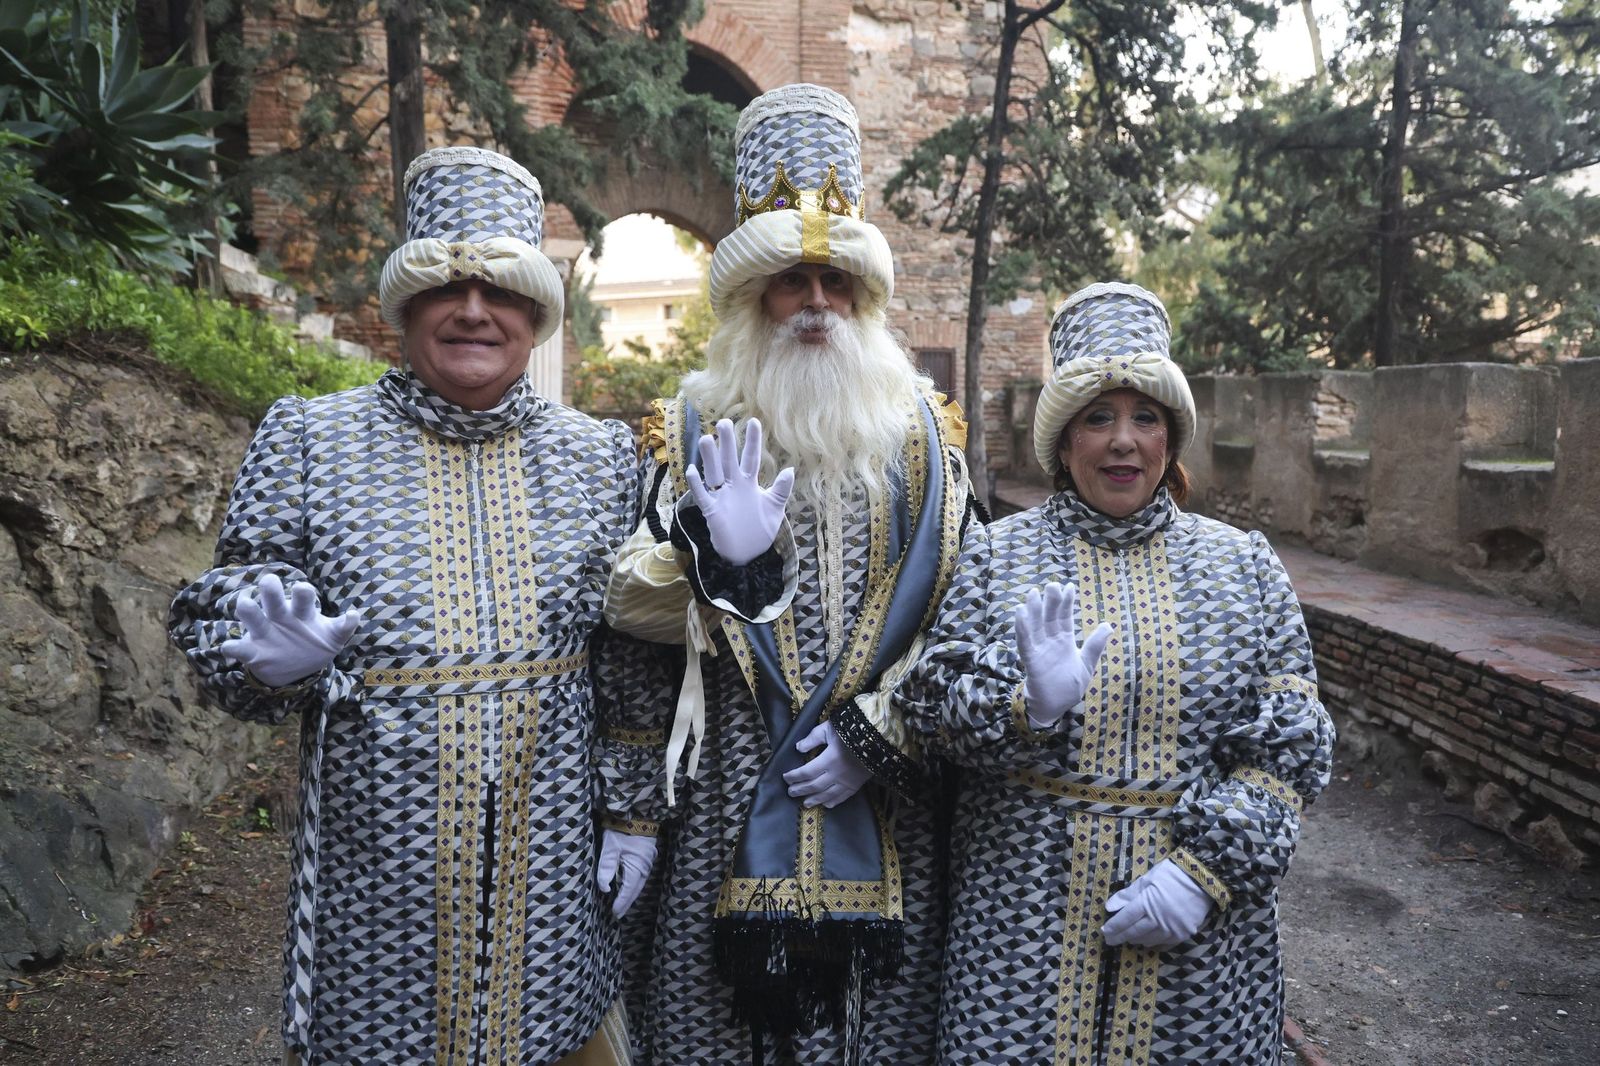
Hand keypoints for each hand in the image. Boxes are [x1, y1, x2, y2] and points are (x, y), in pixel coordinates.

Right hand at [218, 574, 361, 687]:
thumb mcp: (333, 637)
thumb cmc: (315, 644)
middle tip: (269, 581)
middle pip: (274, 600)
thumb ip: (344, 627)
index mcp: (301, 611)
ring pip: (253, 617)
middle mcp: (280, 617)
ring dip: (248, 610)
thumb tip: (354, 615)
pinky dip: (233, 648)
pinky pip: (241, 649)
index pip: (302, 596)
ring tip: (245, 603)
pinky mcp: (253, 652)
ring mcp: (265, 633)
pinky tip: (228, 647)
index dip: (302, 592)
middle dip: (272, 591)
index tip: (302, 588)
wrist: (296, 670)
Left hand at [596, 829, 656, 918]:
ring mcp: (649, 860)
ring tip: (623, 902)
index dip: (621, 903)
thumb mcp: (610, 849)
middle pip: (636, 889)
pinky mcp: (649, 854)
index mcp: (637, 867)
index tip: (615, 913)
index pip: (628, 891)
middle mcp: (646, 866)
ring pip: (640, 882)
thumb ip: (606, 869)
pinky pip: (642, 874)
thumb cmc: (622, 829)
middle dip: (627, 901)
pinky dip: (635, 883)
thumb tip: (605, 889)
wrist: (639, 811)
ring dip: (631, 893)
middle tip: (619, 913)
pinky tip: (629, 884)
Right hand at [685, 418, 794, 565]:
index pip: (751, 458)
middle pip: (729, 460)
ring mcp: (722, 498)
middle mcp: (735, 487)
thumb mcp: (775, 509)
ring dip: (710, 458)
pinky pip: (703, 496)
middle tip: (724, 422)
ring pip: (714, 473)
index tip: (755, 422)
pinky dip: (697, 485)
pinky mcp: (713, 512)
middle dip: (727, 443)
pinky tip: (691, 470)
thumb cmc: (759, 530)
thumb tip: (790, 469)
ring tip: (706, 439)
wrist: (746, 555)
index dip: (753, 441)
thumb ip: (781, 490)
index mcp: (750, 484)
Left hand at [783, 721, 870, 807]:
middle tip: (790, 792)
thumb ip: (813, 738)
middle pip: (814, 786)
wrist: (879, 738)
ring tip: (804, 803)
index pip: (806, 772)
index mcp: (829, 759)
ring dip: (814, 799)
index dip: (794, 776)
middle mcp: (837, 774)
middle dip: (801, 790)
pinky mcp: (856, 785)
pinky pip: (842, 797)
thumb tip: (798, 748)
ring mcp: (847, 782)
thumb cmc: (851, 730)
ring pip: (827, 795)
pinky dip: (832, 802)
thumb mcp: (829, 728)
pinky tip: (825, 805)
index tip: (785, 777)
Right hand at [1015, 581, 1112, 728]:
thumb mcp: (1086, 664)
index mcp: (1065, 641)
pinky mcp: (1031, 661)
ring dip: (1034, 611)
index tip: (1069, 586)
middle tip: (1052, 584)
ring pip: (1036, 627)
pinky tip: (1020, 615)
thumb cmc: (1068, 686)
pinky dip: (1022, 629)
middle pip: (1050, 618)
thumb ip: (1095, 645)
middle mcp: (1051, 642)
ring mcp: (1040, 650)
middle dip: (1051, 601)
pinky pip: (1025, 643)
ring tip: (1033, 593)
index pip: (1065, 617)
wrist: (1054, 707)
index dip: (1066, 602)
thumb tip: (1109, 626)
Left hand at [1101, 859, 1213, 947]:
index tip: (1104, 932)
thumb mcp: (1147, 880)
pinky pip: (1165, 943)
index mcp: (1146, 903)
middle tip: (1110, 940)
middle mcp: (1158, 919)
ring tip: (1128, 939)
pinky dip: (1153, 943)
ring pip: (1148, 940)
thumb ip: (1127, 895)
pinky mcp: (1184, 934)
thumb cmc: (1171, 875)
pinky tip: (1147, 942)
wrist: (1202, 879)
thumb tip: (1110, 907)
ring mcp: (1172, 929)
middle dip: (1120, 937)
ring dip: (1136, 940)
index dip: (1114, 927)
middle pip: (1134, 932)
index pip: (1125, 919)